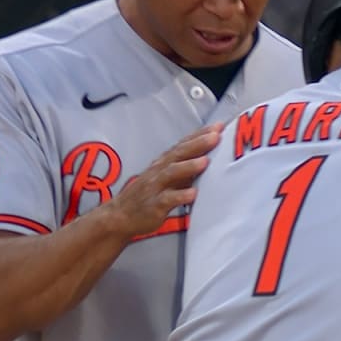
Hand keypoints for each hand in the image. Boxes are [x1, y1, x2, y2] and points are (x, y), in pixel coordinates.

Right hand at [101, 123, 222, 238]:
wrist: (121, 215)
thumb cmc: (151, 194)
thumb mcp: (169, 177)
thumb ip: (188, 167)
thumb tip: (213, 156)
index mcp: (165, 162)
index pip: (184, 144)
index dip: (200, 134)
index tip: (218, 126)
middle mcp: (160, 170)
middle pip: (179, 153)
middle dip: (198, 143)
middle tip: (216, 136)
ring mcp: (156, 186)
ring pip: (172, 173)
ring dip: (189, 166)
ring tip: (206, 161)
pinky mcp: (154, 205)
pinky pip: (167, 199)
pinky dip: (181, 196)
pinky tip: (193, 193)